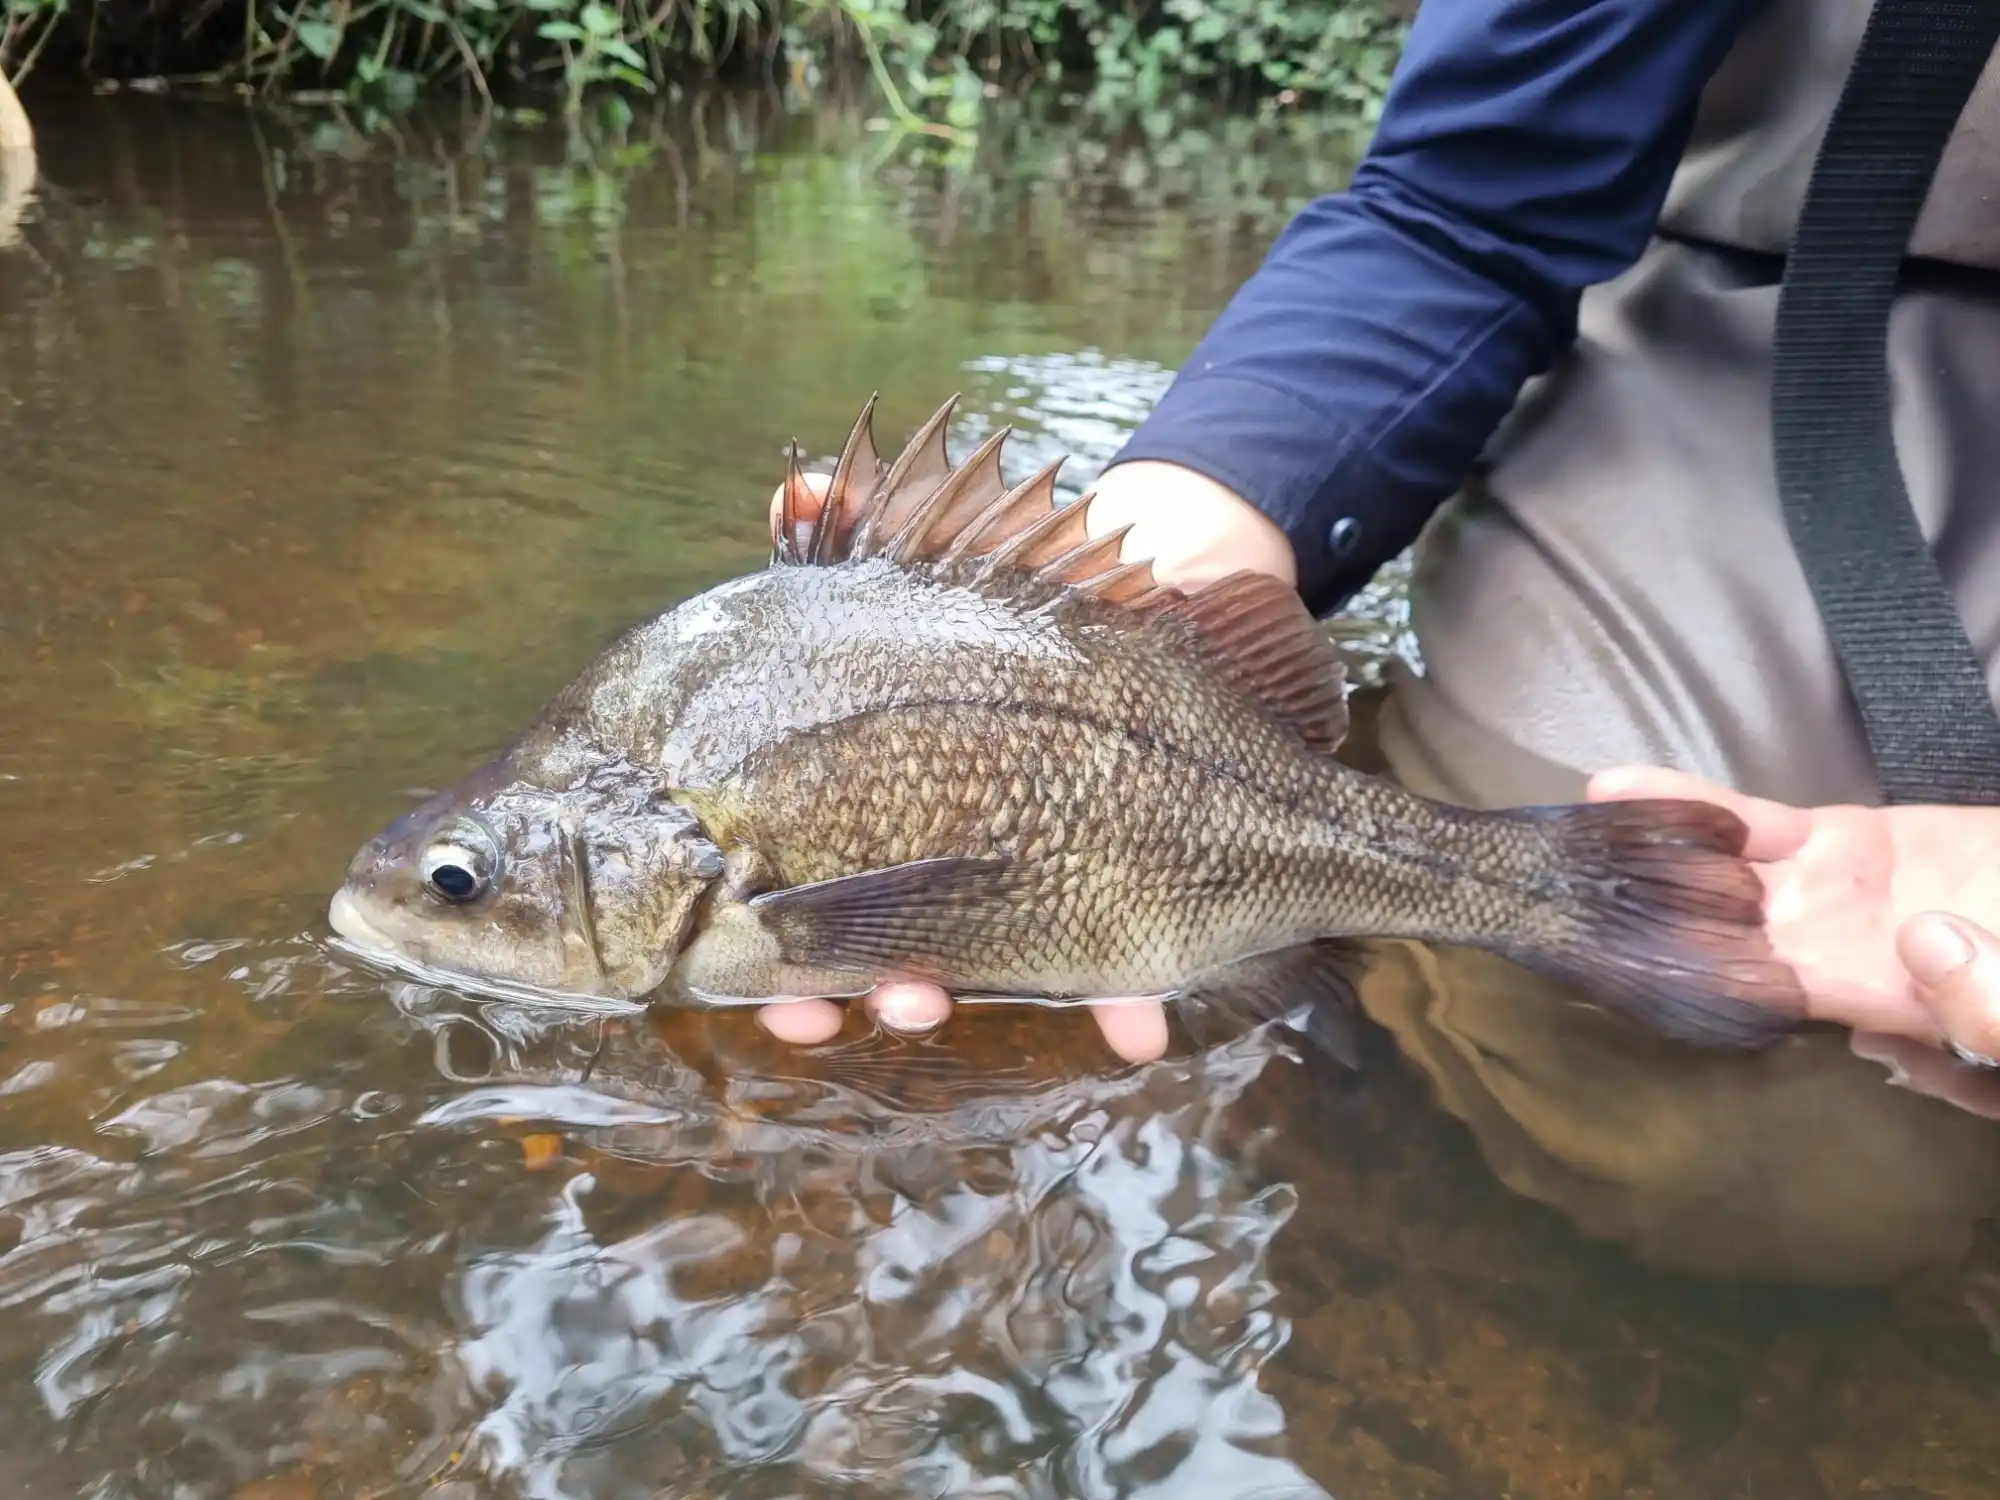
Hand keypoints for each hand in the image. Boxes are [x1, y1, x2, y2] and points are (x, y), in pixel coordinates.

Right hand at [762, 456, 1293, 1061]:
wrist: (1170, 579)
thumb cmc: (1023, 582)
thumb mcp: (934, 546)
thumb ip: (856, 528)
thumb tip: (797, 491)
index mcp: (871, 802)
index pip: (799, 903)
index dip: (780, 968)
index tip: (778, 997)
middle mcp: (942, 860)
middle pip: (881, 953)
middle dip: (862, 990)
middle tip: (868, 999)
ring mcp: (1035, 881)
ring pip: (987, 970)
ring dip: (950, 1001)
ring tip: (929, 1005)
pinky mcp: (1136, 887)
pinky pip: (1128, 962)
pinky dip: (1126, 1003)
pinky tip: (1133, 1025)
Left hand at [1588, 766, 1999, 1111]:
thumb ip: (1989, 1004)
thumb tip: (1925, 940)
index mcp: (1865, 1011)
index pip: (1751, 1006)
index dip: (1672, 993)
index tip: (1583, 986)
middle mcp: (1820, 958)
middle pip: (1701, 941)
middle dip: (1620, 929)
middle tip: (1532, 909)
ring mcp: (1821, 895)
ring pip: (1710, 875)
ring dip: (1633, 859)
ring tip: (1552, 842)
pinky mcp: (1837, 841)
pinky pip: (1750, 822)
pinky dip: (1687, 804)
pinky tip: (1613, 789)